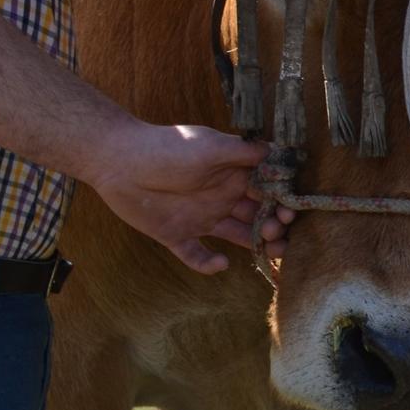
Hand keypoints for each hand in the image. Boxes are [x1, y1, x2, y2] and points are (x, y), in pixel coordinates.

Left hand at [81, 122, 286, 273]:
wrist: (118, 160)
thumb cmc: (166, 148)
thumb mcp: (211, 145)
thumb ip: (245, 152)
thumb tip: (281, 152)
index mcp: (232, 176)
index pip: (268, 192)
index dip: (283, 202)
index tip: (291, 210)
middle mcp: (222, 198)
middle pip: (259, 217)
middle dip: (275, 225)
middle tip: (277, 230)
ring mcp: (200, 218)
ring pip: (238, 237)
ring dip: (257, 245)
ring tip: (272, 252)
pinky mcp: (176, 235)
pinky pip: (196, 255)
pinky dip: (208, 264)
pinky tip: (220, 263)